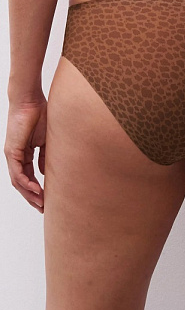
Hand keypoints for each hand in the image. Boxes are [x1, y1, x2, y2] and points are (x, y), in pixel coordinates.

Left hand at [4, 95, 46, 212]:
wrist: (31, 101)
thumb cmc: (40, 115)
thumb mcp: (46, 142)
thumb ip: (45, 157)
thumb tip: (45, 172)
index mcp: (24, 154)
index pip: (29, 177)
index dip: (37, 190)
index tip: (47, 200)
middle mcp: (15, 156)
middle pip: (21, 183)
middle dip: (32, 197)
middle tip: (43, 208)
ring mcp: (12, 154)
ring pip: (18, 181)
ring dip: (29, 194)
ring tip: (41, 203)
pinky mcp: (11, 151)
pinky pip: (17, 173)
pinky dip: (26, 183)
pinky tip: (36, 190)